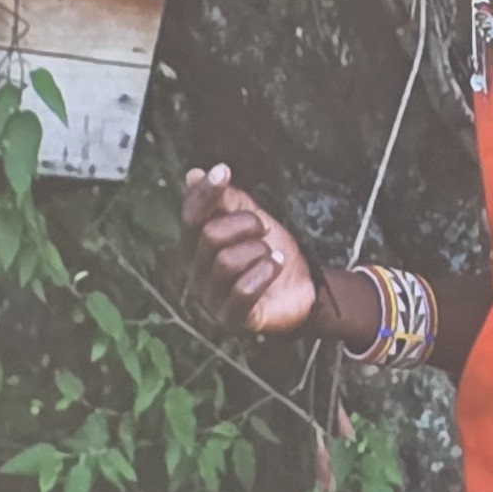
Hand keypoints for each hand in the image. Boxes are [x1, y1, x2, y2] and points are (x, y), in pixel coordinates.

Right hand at [180, 164, 316, 336]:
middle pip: (211, 236)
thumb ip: (224, 199)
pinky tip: (277, 266)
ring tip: (270, 254)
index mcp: (194, 247)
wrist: (301, 287)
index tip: (223, 170)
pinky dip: (266, 272)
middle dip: (246, 224)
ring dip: (259, 251)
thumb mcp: (250, 217)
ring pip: (228, 262)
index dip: (205, 193)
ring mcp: (211, 300)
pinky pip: (244, 291)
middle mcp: (195, 275)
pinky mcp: (232, 320)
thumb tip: (192, 175)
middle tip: (264, 229)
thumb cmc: (268, 251)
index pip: (191, 217)